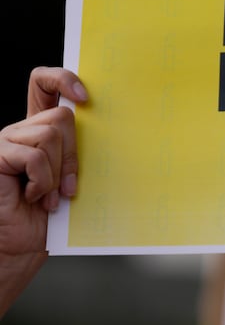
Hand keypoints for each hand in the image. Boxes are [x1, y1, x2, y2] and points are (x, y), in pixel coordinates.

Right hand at [0, 67, 86, 254]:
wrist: (22, 246)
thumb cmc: (51, 216)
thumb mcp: (72, 177)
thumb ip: (78, 150)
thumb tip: (114, 127)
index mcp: (40, 130)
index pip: (43, 84)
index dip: (62, 78)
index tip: (85, 97)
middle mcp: (21, 131)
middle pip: (61, 116)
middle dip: (73, 154)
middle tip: (69, 187)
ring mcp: (7, 142)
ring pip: (50, 135)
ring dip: (57, 172)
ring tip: (49, 196)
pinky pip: (34, 156)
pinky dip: (42, 181)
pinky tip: (33, 197)